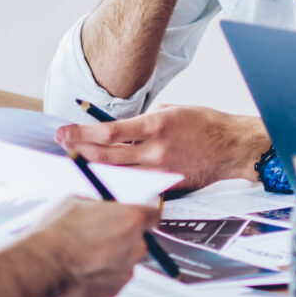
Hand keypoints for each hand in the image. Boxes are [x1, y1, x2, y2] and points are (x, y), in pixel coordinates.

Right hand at [25, 197, 154, 296]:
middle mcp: (135, 246)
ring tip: (84, 256)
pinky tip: (80, 270)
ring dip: (112, 259)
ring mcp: (125, 271)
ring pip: (125, 263)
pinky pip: (112, 280)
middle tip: (103, 237)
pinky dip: (101, 277)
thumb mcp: (76, 202)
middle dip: (126, 239)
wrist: (41, 264)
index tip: (132, 217)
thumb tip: (101, 210)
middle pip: (142, 241)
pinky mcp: (113, 291)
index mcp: (131, 219)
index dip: (141, 216)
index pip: (153, 215)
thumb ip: (98, 207)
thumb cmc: (56, 230)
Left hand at [56, 106, 267, 188]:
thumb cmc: (206, 124)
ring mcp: (161, 171)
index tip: (63, 132)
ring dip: (95, 168)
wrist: (234, 147)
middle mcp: (155, 151)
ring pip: (119, 173)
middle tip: (62, 145)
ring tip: (77, 161)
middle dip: (79, 150)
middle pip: (107, 156)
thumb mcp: (172, 110)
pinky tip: (105, 177)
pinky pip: (138, 183)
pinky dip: (120, 180)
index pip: (109, 133)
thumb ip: (144, 122)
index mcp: (155, 126)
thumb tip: (122, 131)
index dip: (82, 134)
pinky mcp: (168, 186)